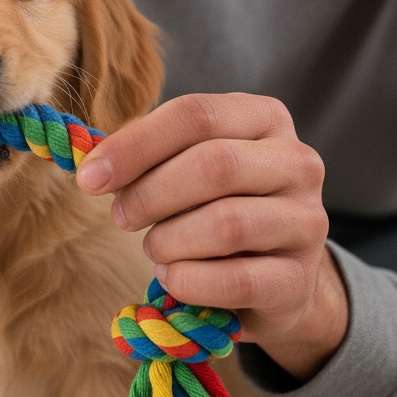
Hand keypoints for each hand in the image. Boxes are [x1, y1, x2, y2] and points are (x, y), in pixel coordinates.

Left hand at [76, 93, 346, 381]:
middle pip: (213, 165)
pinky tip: (173, 278)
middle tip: (120, 216)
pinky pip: (235, 279)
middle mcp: (297, 163)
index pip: (195, 115)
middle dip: (149, 194)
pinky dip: (188, 281)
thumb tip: (92, 168)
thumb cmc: (212, 207)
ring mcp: (307, 221)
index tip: (90, 176)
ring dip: (168, 240)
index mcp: (264, 119)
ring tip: (154, 247)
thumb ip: (144, 156)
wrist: (271, 277)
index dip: (135, 145)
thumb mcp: (182, 167)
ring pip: (225, 223)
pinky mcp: (299, 280)